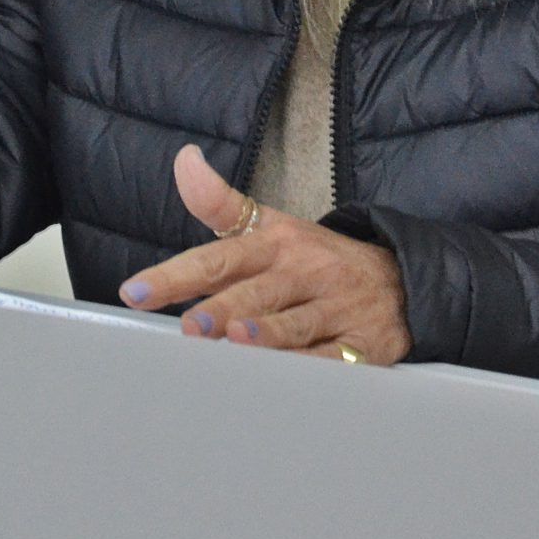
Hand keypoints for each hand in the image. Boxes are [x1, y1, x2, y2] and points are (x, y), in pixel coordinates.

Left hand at [118, 144, 410, 363]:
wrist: (403, 280)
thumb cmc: (317, 259)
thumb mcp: (272, 226)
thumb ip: (220, 203)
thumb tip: (184, 161)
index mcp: (276, 244)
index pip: (220, 255)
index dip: (176, 274)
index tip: (135, 292)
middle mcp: (304, 273)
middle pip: (258, 291)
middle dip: (225, 307)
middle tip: (192, 326)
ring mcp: (335, 308)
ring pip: (298, 324)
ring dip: (269, 334)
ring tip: (238, 339)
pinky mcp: (363, 343)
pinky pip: (335, 359)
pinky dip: (312, 368)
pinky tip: (289, 378)